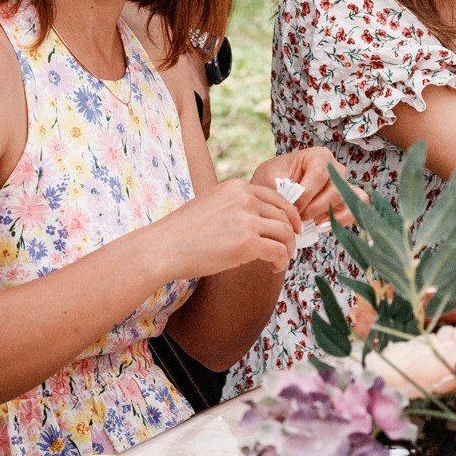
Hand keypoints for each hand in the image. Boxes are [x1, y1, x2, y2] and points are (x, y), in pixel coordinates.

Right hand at [147, 178, 300, 278]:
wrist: (164, 247)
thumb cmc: (182, 232)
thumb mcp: (211, 205)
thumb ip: (234, 207)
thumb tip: (255, 221)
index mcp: (236, 187)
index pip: (276, 197)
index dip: (288, 215)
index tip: (291, 229)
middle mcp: (245, 198)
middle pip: (284, 215)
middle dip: (290, 234)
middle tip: (287, 250)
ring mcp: (247, 219)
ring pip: (285, 233)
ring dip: (287, 249)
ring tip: (280, 261)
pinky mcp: (248, 243)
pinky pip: (278, 251)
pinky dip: (281, 261)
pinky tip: (273, 268)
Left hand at [252, 148, 352, 230]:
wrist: (274, 186)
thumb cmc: (272, 179)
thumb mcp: (269, 179)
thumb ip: (279, 190)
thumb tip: (291, 207)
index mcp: (318, 156)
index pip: (320, 174)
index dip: (306, 195)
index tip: (292, 207)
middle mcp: (335, 168)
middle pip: (335, 190)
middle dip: (314, 209)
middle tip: (297, 218)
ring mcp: (343, 184)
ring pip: (345, 201)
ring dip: (324, 215)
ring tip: (306, 221)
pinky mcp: (345, 201)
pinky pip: (353, 211)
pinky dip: (340, 221)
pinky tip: (319, 226)